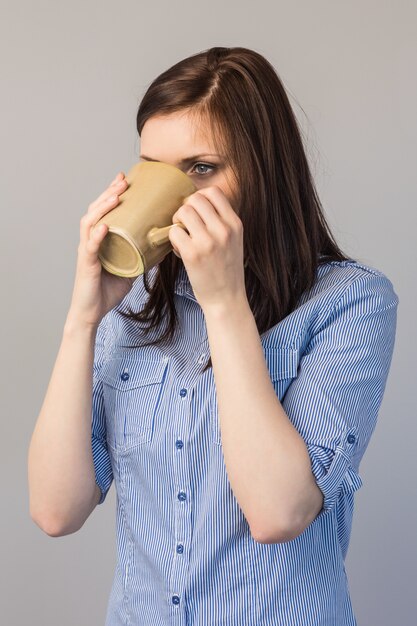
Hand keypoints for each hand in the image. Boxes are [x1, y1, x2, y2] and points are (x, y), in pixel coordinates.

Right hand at [66, 172, 135, 328]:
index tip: (125, 180)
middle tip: (123, 181)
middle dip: (109, 193)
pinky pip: (90, 246)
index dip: (112, 194)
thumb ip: (140, 257)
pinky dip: (97, 235)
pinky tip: (105, 225)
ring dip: (102, 207)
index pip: (103, 211)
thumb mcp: (130, 270)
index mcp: (100, 240)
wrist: (92, 313)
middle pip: (95, 210)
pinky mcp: (86, 265)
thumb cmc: (106, 291)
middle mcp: (90, 242)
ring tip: (115, 196)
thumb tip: (162, 248)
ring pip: (90, 222)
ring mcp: (87, 252)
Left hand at [168, 186, 246, 313]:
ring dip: (178, 222)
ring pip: (183, 212)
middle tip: (186, 226)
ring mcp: (208, 242)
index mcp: (235, 224)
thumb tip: (196, 203)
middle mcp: (223, 230)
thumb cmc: (226, 271)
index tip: (196, 211)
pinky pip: (174, 232)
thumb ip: (221, 222)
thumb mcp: (234, 241)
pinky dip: (173, 239)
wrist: (226, 299)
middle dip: (186, 209)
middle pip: (195, 199)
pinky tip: (181, 251)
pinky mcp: (192, 254)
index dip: (199, 197)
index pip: (214, 192)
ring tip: (183, 237)